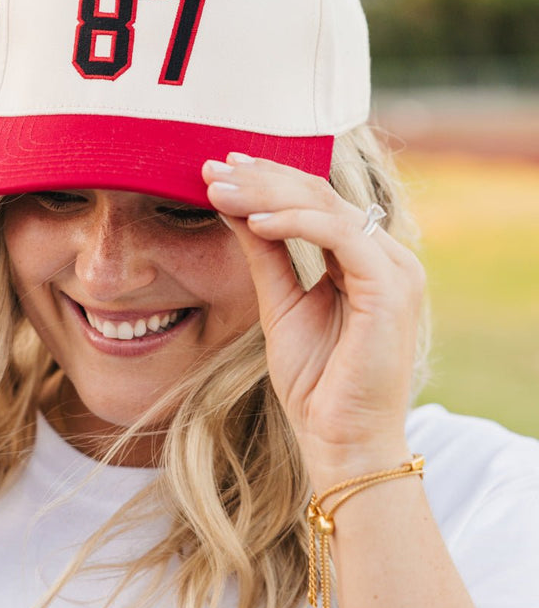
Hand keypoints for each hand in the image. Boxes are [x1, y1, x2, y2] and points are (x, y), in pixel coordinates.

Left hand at [202, 153, 424, 485]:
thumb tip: (233, 206)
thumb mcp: (280, 304)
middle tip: (212, 166)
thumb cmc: (317, 384)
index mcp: (367, 260)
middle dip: (261, 177)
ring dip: (268, 193)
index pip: (317, 201)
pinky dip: (293, 222)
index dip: (268, 180)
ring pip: (328, 206)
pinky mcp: (390, 287)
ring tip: (220, 190)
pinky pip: (339, 235)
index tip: (219, 170)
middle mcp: (387, 257)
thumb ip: (265, 253)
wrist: (341, 441)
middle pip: (321, 195)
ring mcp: (395, 270)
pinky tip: (253, 221)